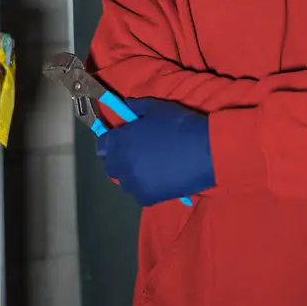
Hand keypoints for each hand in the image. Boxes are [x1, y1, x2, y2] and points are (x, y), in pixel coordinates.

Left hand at [95, 97, 214, 205]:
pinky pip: (139, 192)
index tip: (120, 137)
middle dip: (118, 158)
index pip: (101, 145)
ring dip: (131, 173)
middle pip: (110, 165)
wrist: (205, 151)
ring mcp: (134, 184)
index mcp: (120, 142)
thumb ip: (136, 107)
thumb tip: (126, 107)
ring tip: (149, 165)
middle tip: (135, 151)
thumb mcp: (156, 108)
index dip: (109, 140)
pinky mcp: (149, 198)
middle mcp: (122, 165)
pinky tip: (159, 177)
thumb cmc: (178, 125)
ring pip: (125, 180)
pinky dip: (145, 185)